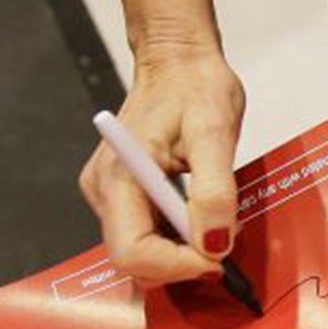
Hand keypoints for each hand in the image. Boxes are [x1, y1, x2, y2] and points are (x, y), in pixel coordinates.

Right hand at [78, 44, 246, 285]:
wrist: (178, 63)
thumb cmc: (194, 87)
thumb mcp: (215, 134)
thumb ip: (215, 192)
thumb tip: (215, 243)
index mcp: (119, 176)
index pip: (132, 252)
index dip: (177, 265)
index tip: (219, 256)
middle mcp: (104, 190)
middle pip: (134, 259)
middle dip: (181, 262)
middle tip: (223, 241)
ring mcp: (111, 194)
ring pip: (142, 252)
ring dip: (182, 252)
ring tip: (215, 224)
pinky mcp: (124, 194)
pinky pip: (148, 235)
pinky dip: (178, 239)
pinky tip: (201, 218)